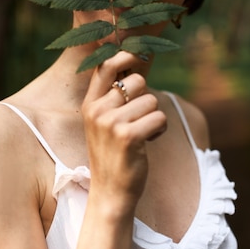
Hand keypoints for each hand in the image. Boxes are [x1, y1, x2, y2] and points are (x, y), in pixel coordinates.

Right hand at [81, 51, 166, 213]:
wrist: (110, 192)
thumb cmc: (112, 155)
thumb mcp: (103, 123)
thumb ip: (112, 97)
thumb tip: (133, 65)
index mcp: (89, 104)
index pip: (106, 67)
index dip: (125, 56)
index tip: (137, 55)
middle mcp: (97, 111)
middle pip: (137, 81)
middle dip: (146, 98)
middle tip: (138, 119)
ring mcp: (111, 123)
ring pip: (151, 100)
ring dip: (154, 117)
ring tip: (142, 135)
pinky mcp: (128, 136)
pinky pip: (158, 117)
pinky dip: (160, 130)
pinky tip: (149, 142)